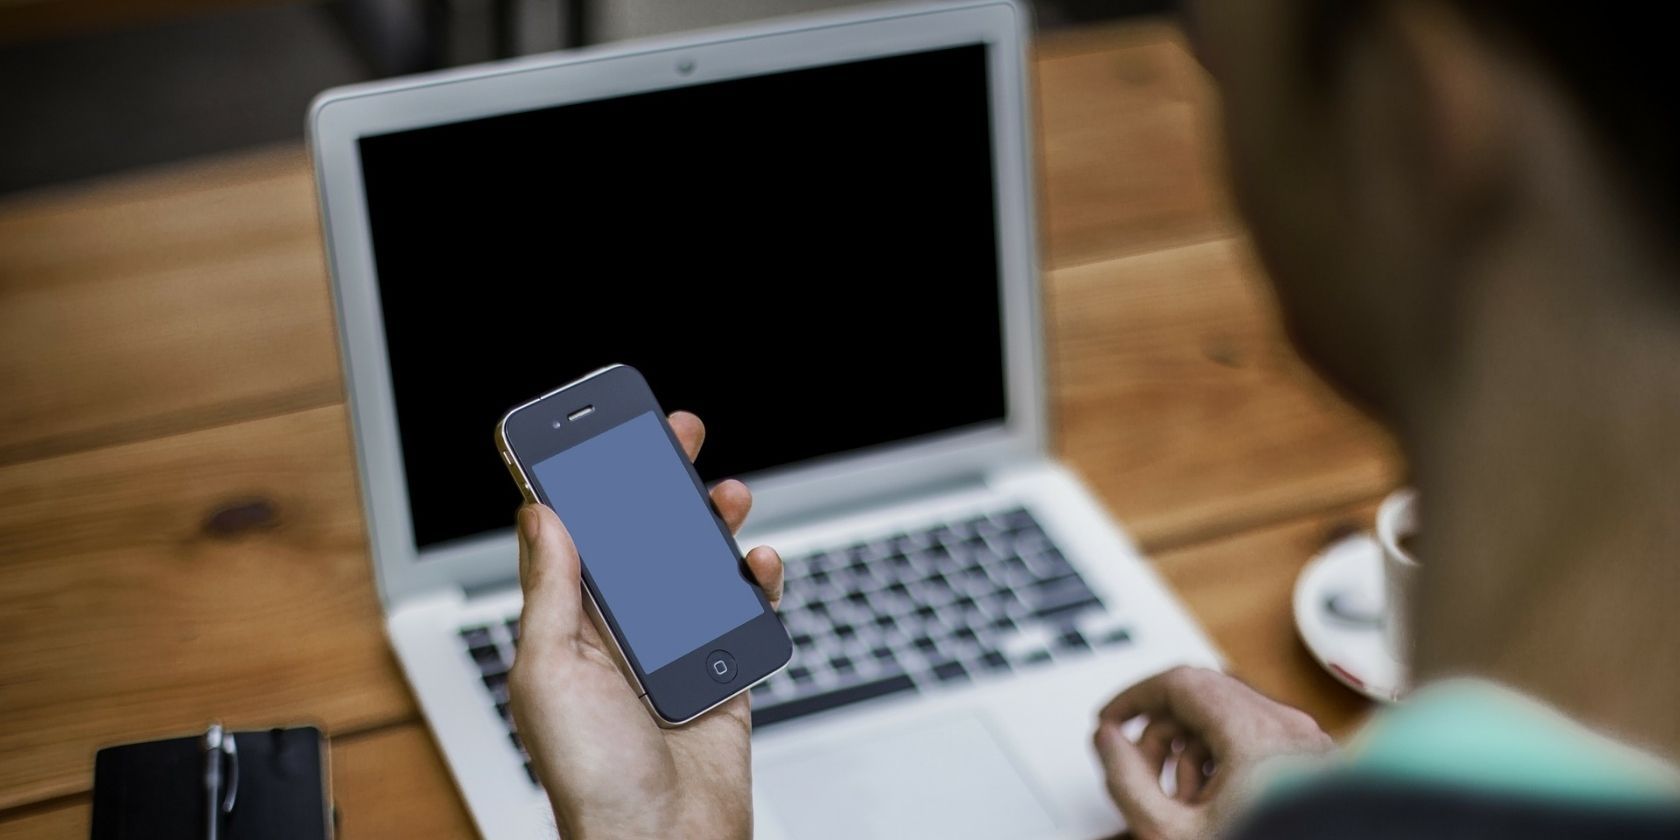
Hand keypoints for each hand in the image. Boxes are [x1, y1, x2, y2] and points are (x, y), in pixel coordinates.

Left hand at [508, 411, 783, 839]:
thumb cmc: (593, 780)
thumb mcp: (549, 673)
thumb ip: (552, 592)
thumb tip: (541, 515)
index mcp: (568, 629)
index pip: (574, 537)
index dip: (583, 482)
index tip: (596, 433)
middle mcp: (619, 634)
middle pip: (640, 539)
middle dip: (657, 483)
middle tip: (675, 436)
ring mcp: (674, 651)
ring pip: (696, 566)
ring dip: (711, 524)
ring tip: (726, 494)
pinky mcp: (723, 672)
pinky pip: (744, 612)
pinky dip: (757, 583)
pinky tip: (758, 564)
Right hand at [1092, 666, 1332, 839]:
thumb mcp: (1171, 833)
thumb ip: (1127, 781)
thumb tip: (1108, 739)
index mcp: (1256, 735)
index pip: (1180, 682)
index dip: (1134, 697)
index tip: (1110, 720)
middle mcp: (1290, 728)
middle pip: (1202, 698)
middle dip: (1161, 734)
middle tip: (1140, 772)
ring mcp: (1308, 743)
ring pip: (1229, 718)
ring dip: (1191, 750)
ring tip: (1183, 802)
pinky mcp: (1317, 761)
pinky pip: (1257, 739)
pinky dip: (1224, 760)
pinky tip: (1214, 804)